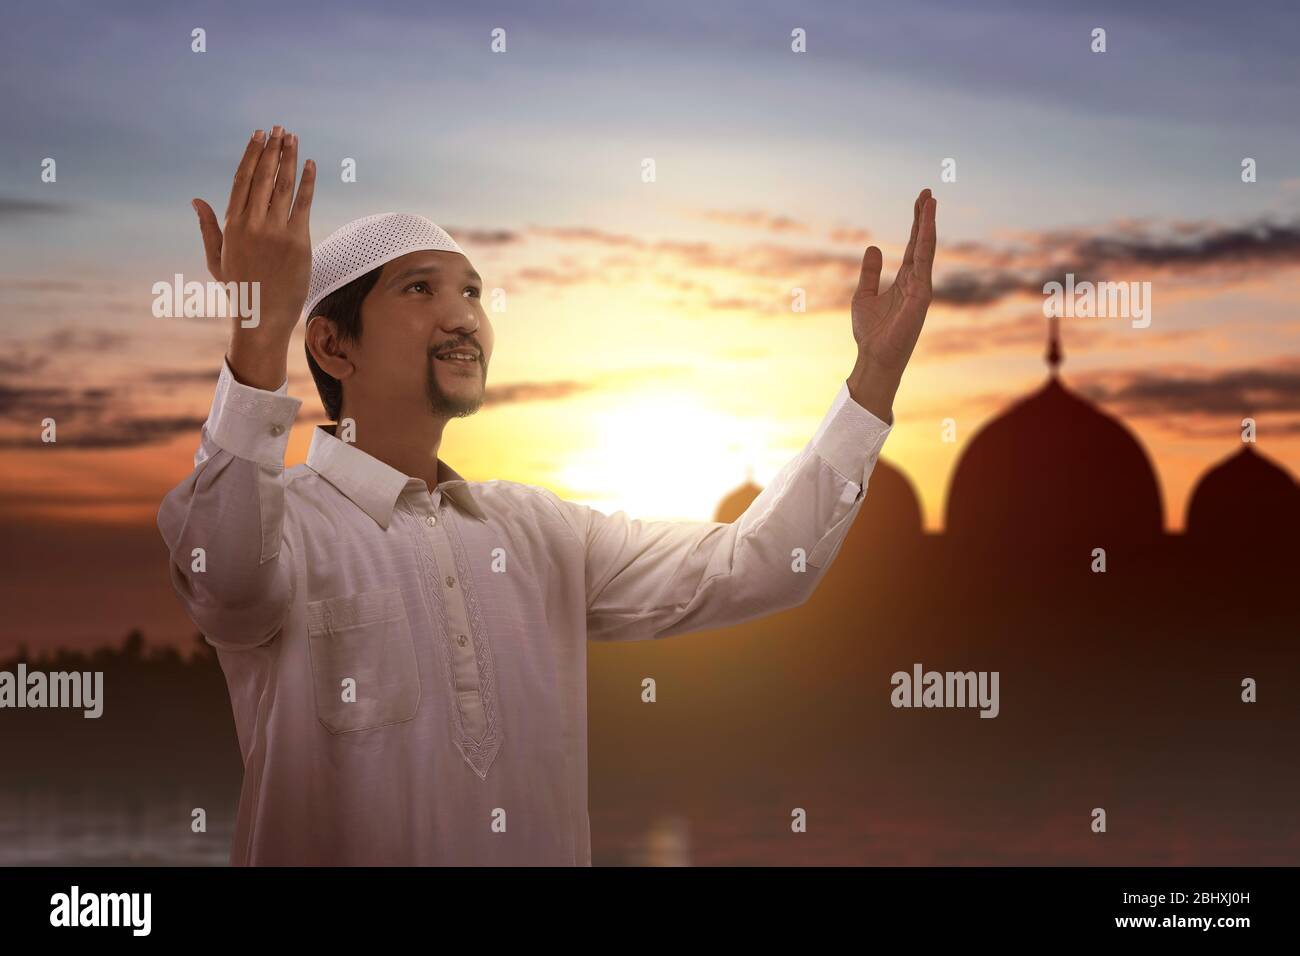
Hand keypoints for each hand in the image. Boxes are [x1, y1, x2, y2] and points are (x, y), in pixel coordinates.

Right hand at [192, 125, 315, 339]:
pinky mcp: (298, 242)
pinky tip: (311, 165)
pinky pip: (303, 205)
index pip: (242, 180)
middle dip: (272, 149)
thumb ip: (208, 227)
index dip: (251, 155)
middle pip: (263, 176)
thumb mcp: (217, 259)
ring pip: (283, 185)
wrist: (262, 317)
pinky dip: (308, 182)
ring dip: (290, 158)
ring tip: (294, 138)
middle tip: (280, 129)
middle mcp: (252, 224)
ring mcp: (275, 232)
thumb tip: (196, 200)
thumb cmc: (240, 290)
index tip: (258, 136)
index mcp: (232, 224)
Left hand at [850, 188, 936, 377]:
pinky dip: (924, 242)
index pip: (913, 246)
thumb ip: (870, 273)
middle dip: (924, 218)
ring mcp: (921, 287)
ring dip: (928, 224)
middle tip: (927, 192)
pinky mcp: (921, 295)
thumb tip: (873, 247)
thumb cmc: (871, 333)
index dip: (916, 224)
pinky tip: (925, 225)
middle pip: (922, 242)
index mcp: (905, 281)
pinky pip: (923, 263)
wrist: (873, 357)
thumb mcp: (864, 295)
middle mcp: (917, 281)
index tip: (920, 202)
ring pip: (926, 248)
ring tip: (930, 200)